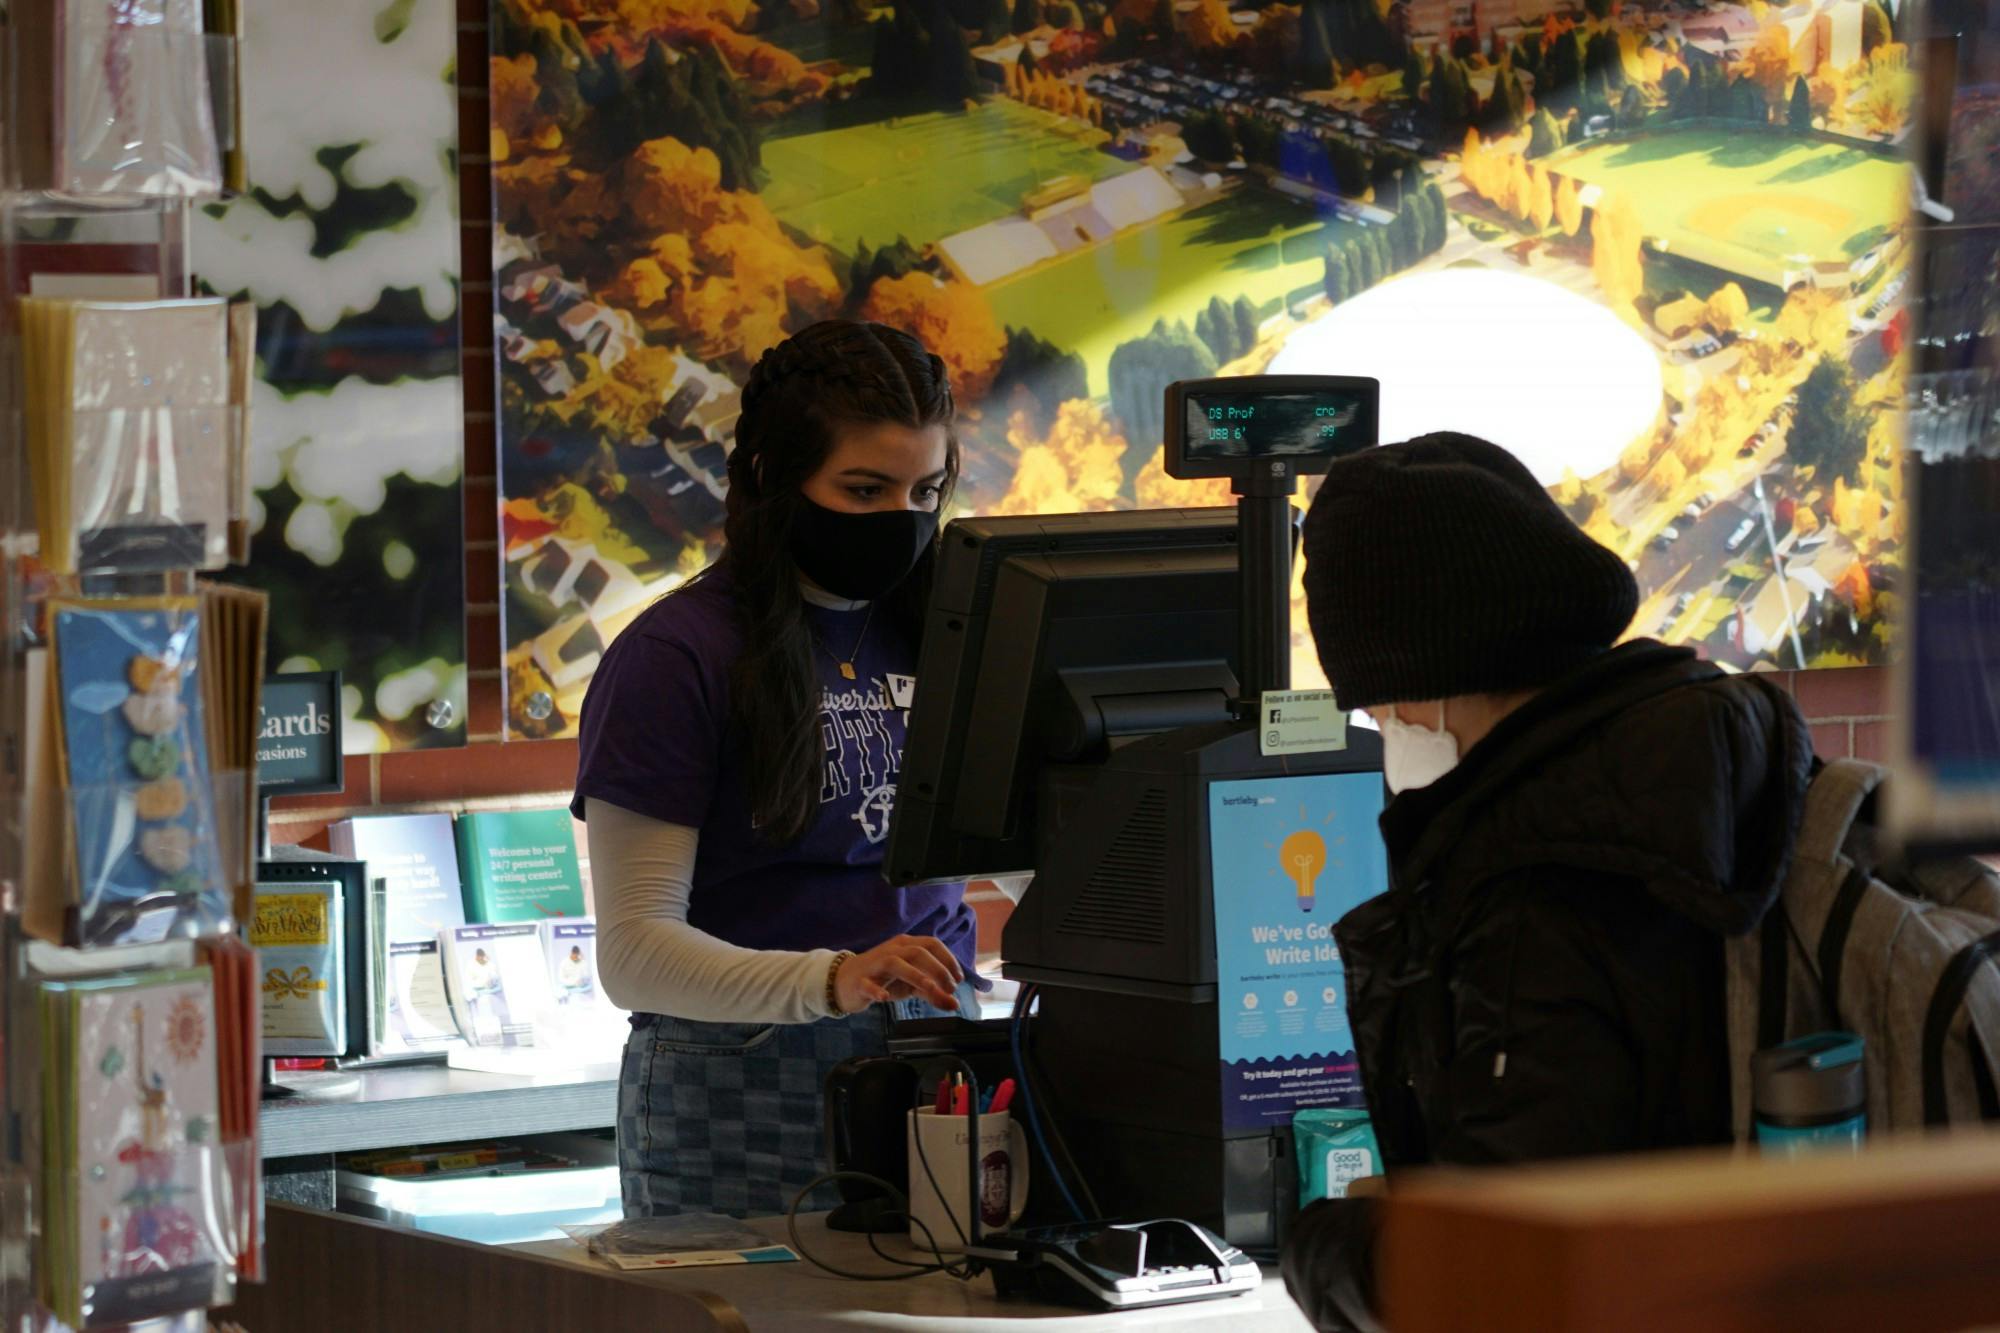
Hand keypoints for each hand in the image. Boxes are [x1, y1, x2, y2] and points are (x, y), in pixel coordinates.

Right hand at [835, 936, 963, 1013]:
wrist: (843, 981)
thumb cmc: (882, 979)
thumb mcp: (911, 985)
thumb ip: (933, 993)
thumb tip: (955, 1003)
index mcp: (906, 946)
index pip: (931, 943)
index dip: (948, 959)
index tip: (958, 979)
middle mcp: (892, 951)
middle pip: (918, 952)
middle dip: (938, 969)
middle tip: (949, 988)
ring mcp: (875, 965)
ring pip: (895, 963)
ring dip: (916, 975)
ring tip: (930, 988)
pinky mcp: (860, 981)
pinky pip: (868, 983)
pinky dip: (877, 990)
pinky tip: (885, 997)